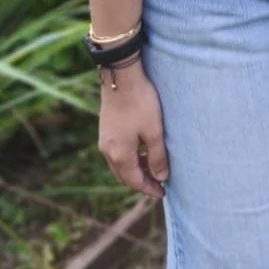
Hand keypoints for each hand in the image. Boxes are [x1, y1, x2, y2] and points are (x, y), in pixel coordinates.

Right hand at [98, 59, 169, 197]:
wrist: (121, 76)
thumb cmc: (140, 103)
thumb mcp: (154, 131)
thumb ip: (158, 157)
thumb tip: (162, 177)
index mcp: (119, 154)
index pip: (135, 181)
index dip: (149, 189)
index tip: (163, 192)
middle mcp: (108, 150)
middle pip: (124, 176)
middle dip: (141, 181)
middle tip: (159, 183)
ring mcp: (104, 139)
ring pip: (120, 164)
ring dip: (135, 169)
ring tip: (154, 166)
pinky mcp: (106, 129)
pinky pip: (117, 153)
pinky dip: (129, 158)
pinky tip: (142, 150)